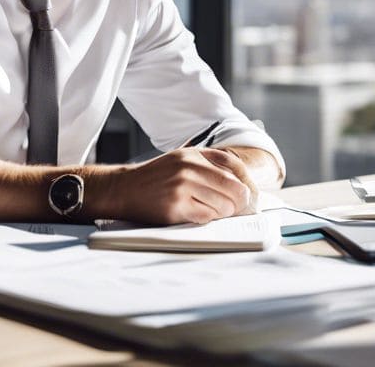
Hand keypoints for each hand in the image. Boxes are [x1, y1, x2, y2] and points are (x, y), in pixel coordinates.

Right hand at [98, 148, 255, 224]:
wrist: (124, 189)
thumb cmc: (155, 179)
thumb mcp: (180, 160)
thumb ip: (207, 166)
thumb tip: (242, 187)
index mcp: (193, 154)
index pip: (233, 165)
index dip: (247, 182)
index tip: (250, 194)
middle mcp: (189, 167)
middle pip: (233, 188)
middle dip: (238, 202)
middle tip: (235, 209)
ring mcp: (182, 186)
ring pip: (223, 205)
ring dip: (222, 213)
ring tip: (208, 210)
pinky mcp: (176, 207)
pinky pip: (207, 217)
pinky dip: (207, 219)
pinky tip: (196, 214)